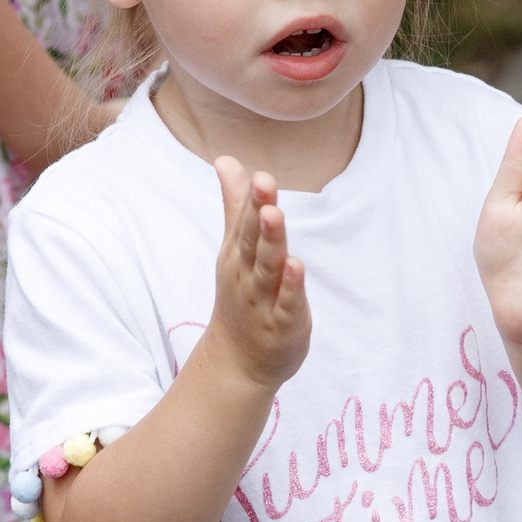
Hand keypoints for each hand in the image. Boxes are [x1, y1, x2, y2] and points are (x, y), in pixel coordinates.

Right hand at [203, 157, 309, 391]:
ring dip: (272, 242)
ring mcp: (264, 302)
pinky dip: (290, 288)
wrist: (237, 362)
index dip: (253, 199)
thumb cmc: (241, 296)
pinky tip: (296, 267)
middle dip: (258, 212)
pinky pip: (287, 305)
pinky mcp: (284, 326)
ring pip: (268, 269)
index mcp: (238, 255)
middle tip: (264, 183)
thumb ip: (236, 205)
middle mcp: (248, 275)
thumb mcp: (234, 249)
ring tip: (275, 215)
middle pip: (254, 241)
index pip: (245, 223)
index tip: (260, 174)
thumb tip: (226, 160)